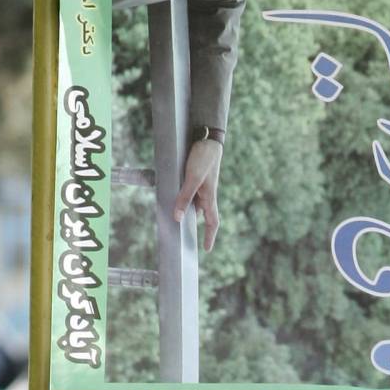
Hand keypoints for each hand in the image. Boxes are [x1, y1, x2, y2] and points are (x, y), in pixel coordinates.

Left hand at [173, 138, 221, 252]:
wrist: (209, 140)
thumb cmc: (203, 159)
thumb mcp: (192, 179)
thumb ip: (184, 198)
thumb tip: (178, 218)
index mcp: (210, 198)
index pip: (213, 223)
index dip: (210, 236)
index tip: (206, 249)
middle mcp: (207, 195)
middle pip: (204, 216)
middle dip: (198, 227)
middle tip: (188, 236)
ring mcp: (203, 187)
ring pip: (196, 204)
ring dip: (189, 211)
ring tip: (178, 218)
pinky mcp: (198, 178)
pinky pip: (191, 193)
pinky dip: (185, 199)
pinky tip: (176, 196)